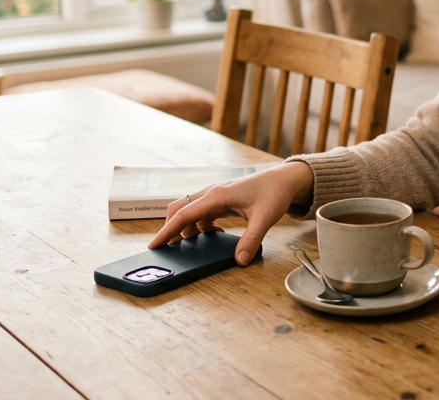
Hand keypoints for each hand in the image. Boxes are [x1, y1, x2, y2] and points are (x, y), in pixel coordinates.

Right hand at [148, 161, 314, 264]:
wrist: (284, 179)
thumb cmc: (274, 193)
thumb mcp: (264, 218)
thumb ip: (251, 240)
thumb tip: (240, 260)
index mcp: (217, 196)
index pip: (184, 214)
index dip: (167, 230)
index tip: (154, 245)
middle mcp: (211, 193)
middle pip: (180, 210)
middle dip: (170, 229)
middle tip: (167, 249)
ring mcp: (215, 195)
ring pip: (190, 211)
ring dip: (186, 228)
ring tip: (189, 246)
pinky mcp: (221, 199)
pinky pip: (202, 213)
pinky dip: (200, 225)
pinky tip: (213, 234)